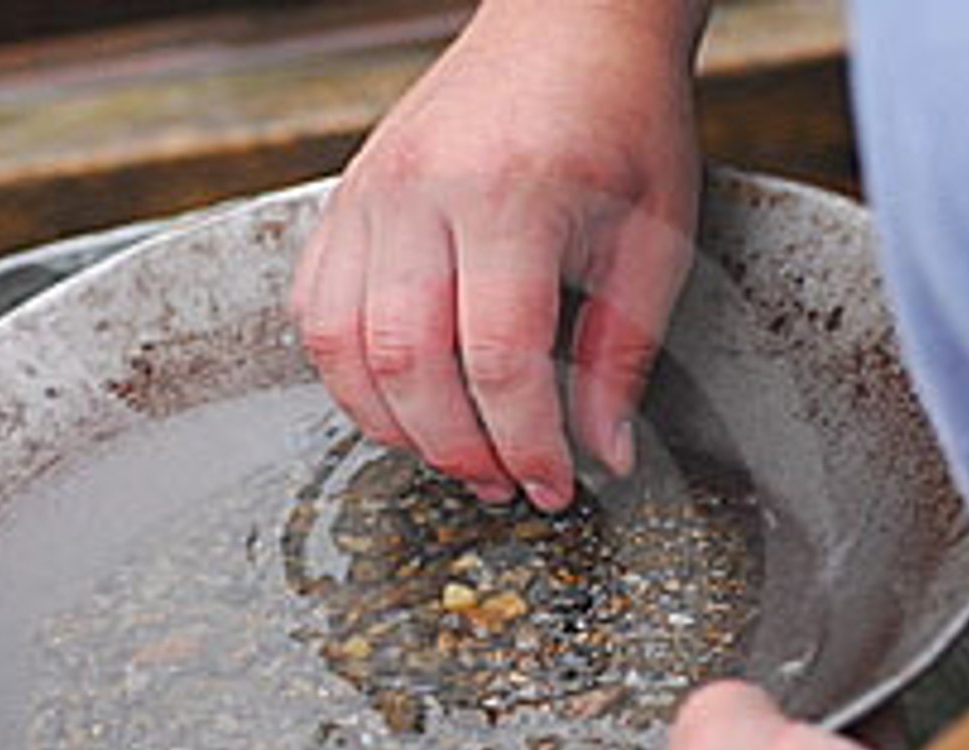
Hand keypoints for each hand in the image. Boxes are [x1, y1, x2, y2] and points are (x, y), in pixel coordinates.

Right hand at [290, 0, 704, 510]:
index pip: (500, 358)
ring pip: (341, 344)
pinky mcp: (345, 198)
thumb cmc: (623, 119)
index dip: (525, 444)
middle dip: (456, 450)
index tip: (552, 485)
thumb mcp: (654, 237)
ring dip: (393, 423)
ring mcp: (370, 192)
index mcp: (512, 195)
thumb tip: (603, 454)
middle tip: (502, 482)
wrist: (569, 25)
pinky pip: (313, 307)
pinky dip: (348, 372)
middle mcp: (423, 192)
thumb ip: (623, 354)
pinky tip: (400, 395)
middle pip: (407, 364)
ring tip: (452, 452)